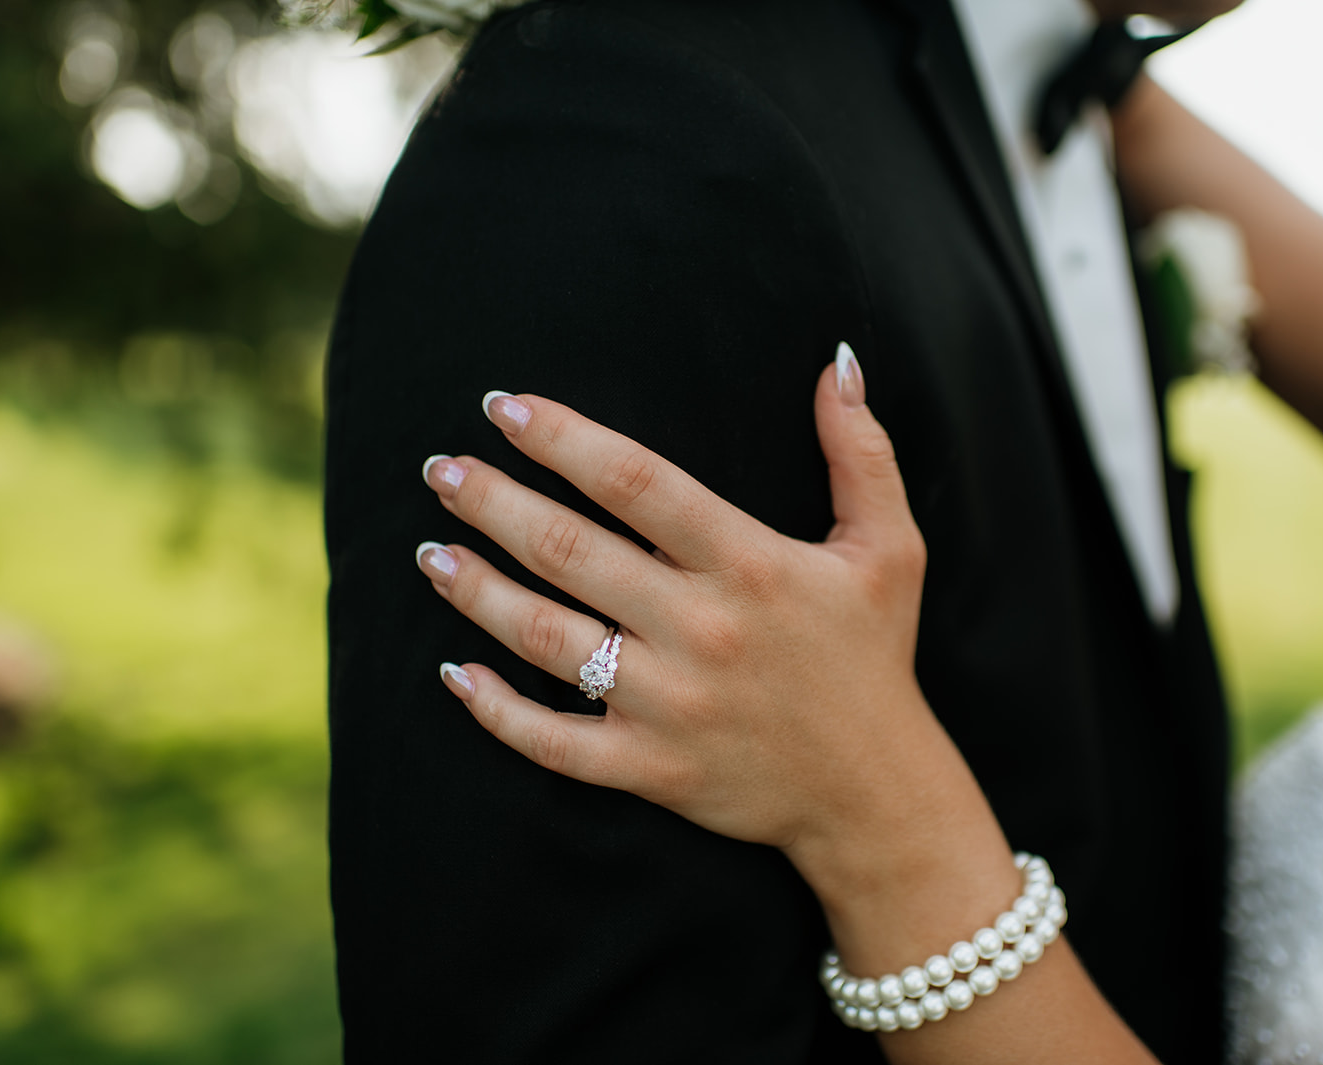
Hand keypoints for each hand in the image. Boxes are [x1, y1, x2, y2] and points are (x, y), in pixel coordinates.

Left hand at [415, 348, 965, 874]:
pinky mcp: (651, 768)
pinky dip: (497, 712)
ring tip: (432, 552)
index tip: (505, 408)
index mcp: (751, 565)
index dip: (562, 438)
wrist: (876, 791)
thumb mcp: (890, 548)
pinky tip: (455, 675)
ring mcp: (669, 704)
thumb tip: (835, 363)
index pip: (637, 482)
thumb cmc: (873, 658)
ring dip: (478, 592)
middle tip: (442, 470)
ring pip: (546, 639)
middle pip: (571, 551)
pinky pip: (553, 741)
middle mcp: (701, 629)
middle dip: (494, 503)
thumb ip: (861, 453)